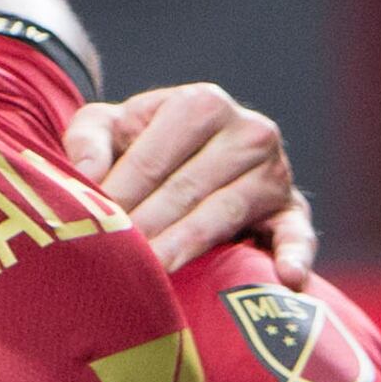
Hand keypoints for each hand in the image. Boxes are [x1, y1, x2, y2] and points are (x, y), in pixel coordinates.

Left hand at [65, 84, 314, 280]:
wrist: (192, 156)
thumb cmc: (140, 142)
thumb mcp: (109, 126)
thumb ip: (88, 140)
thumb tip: (84, 175)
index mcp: (201, 103)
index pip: (152, 160)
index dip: (118, 197)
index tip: (94, 228)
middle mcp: (247, 130)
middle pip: (186, 188)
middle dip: (146, 226)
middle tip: (116, 260)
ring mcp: (275, 170)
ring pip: (225, 212)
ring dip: (188, 245)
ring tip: (156, 273)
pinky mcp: (292, 208)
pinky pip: (296, 233)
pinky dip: (294, 254)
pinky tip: (287, 278)